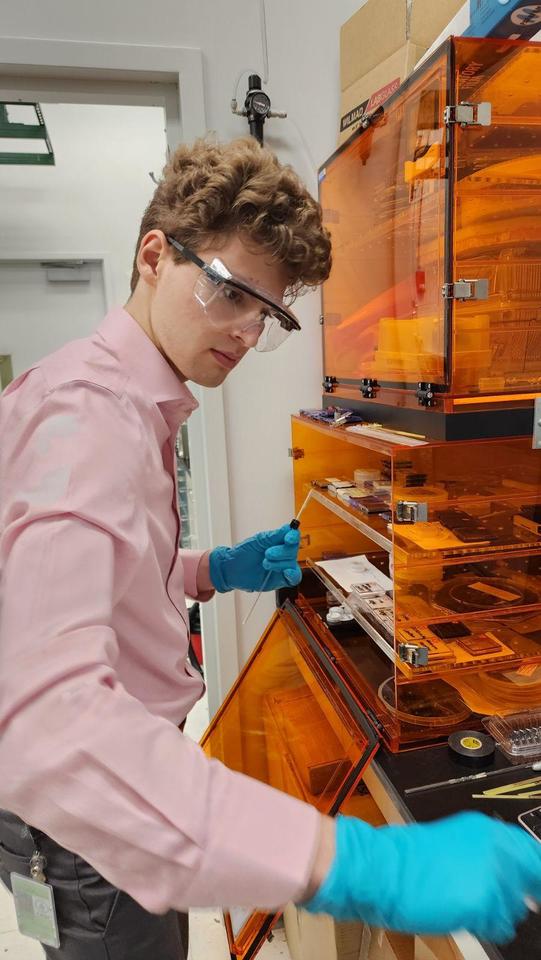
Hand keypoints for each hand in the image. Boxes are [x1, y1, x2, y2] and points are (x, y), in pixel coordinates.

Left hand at [208, 524, 300, 592]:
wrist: (231, 569)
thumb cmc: (242, 553)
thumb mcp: (257, 541)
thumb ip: (273, 536)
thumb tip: (288, 528)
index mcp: (278, 541)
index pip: (292, 537)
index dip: (293, 537)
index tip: (288, 539)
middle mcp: (282, 553)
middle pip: (292, 551)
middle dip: (281, 552)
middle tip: (267, 553)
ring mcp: (282, 566)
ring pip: (292, 564)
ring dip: (279, 564)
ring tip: (265, 564)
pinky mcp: (281, 580)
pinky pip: (294, 578)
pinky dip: (293, 574)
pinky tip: (286, 572)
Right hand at [303, 812, 540, 942]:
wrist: (382, 869)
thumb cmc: (407, 859)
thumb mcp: (453, 845)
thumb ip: (485, 855)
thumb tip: (511, 875)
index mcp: (486, 829)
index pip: (532, 851)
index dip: (534, 871)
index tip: (533, 885)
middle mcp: (494, 848)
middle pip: (529, 880)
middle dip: (514, 894)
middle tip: (492, 901)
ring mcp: (491, 875)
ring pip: (514, 906)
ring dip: (496, 911)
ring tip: (465, 904)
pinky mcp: (482, 902)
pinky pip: (499, 926)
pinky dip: (485, 927)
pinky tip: (462, 915)